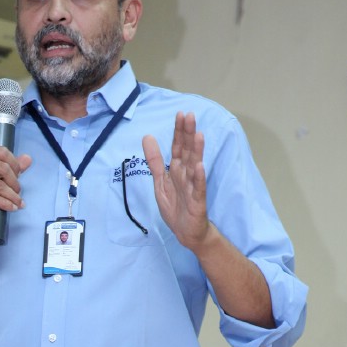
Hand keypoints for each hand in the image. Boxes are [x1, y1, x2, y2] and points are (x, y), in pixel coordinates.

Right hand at [0, 146, 32, 242]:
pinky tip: (10, 208)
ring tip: (18, 203)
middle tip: (18, 193)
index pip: (1, 152)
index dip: (14, 165)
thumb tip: (28, 159)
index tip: (19, 178)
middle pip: (2, 167)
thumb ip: (8, 169)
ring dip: (12, 196)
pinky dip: (4, 203)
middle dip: (14, 182)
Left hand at [142, 113, 210, 254]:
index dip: (178, 131)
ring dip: (197, 151)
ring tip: (198, 135)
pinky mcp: (197, 200)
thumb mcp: (159, 182)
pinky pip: (198, 187)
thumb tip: (147, 137)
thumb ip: (154, 160)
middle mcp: (187, 174)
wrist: (186, 232)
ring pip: (195, 166)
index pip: (178, 146)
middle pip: (188, 151)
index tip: (180, 114)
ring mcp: (193, 186)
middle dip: (188, 134)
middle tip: (189, 115)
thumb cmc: (176, 207)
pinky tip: (199, 166)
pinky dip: (198, 177)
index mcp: (177, 169)